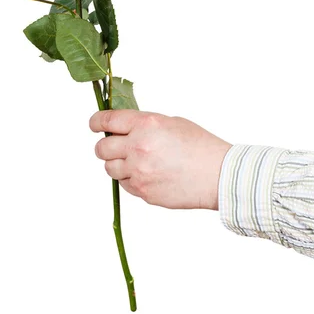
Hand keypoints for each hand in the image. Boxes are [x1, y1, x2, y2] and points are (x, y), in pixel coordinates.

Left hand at [89, 110, 231, 209]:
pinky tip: (148, 174)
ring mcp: (139, 172)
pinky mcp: (143, 192)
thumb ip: (145, 124)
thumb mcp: (172, 122)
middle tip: (114, 146)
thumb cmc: (200, 146)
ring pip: (110, 169)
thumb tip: (125, 128)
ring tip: (136, 162)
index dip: (96, 122)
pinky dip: (131, 179)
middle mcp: (137, 148)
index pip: (107, 121)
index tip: (94, 124)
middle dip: (105, 146)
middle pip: (101, 148)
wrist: (218, 175)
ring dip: (117, 164)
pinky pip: (125, 185)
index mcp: (145, 125)